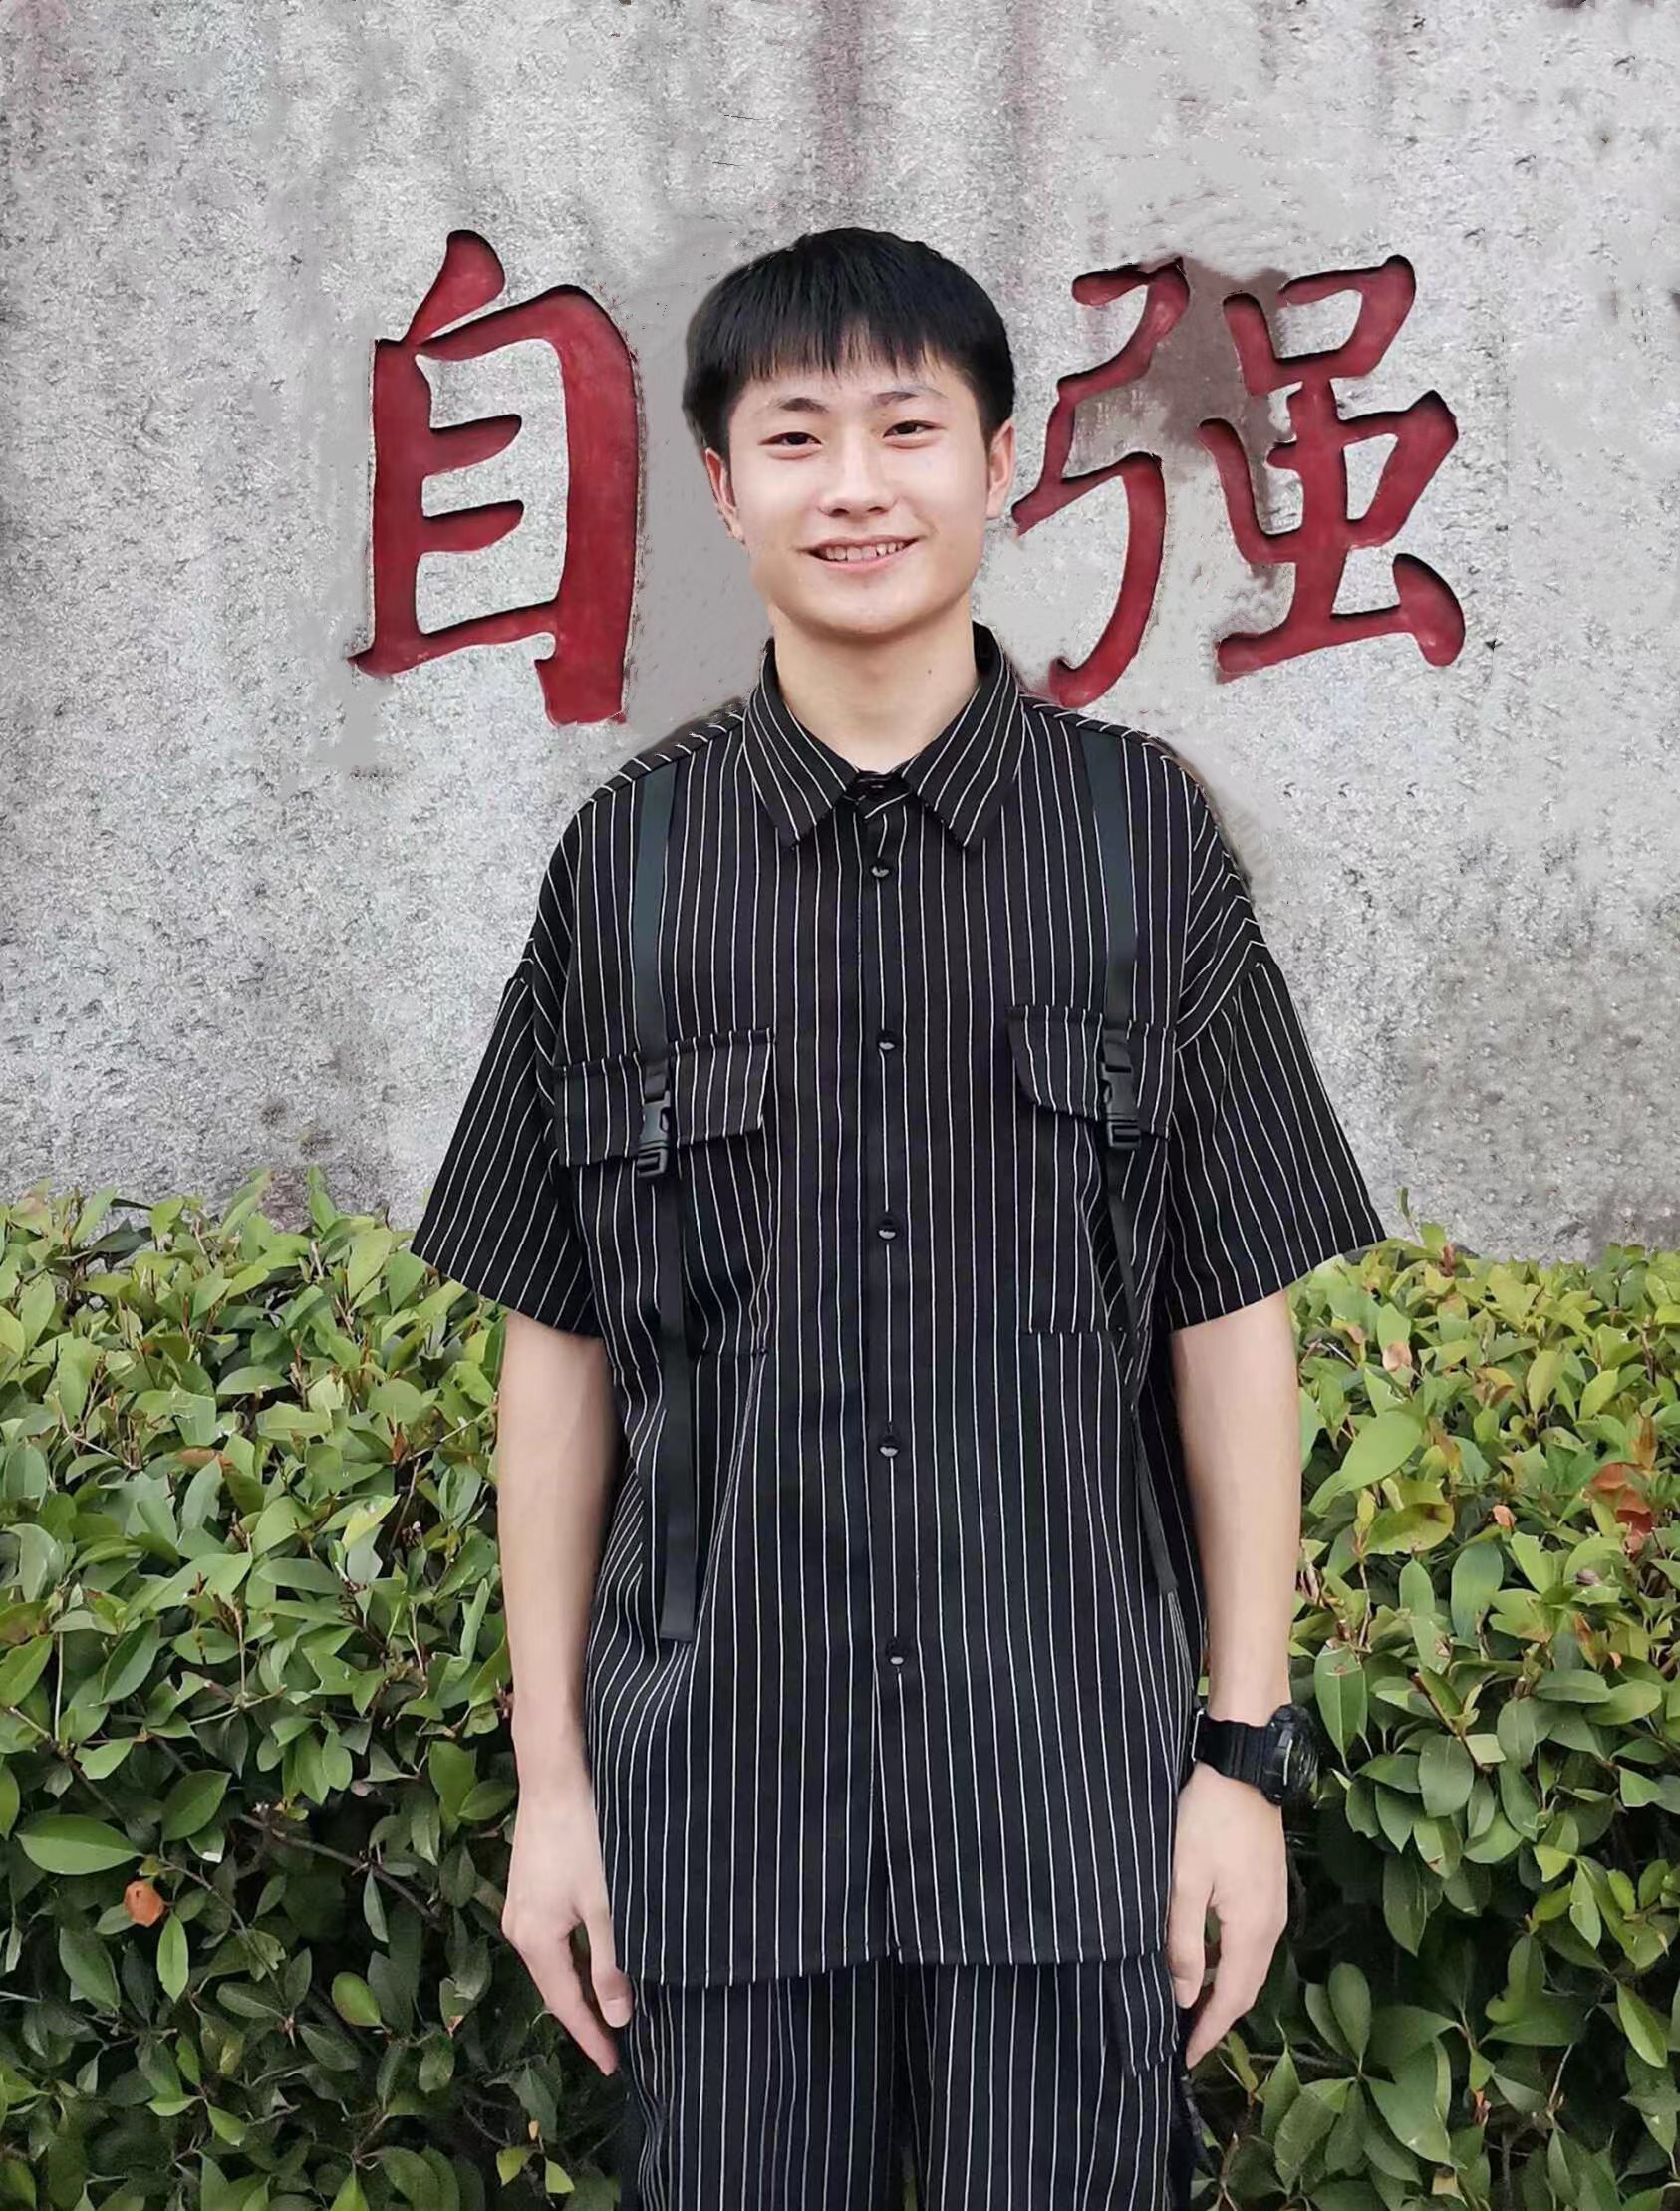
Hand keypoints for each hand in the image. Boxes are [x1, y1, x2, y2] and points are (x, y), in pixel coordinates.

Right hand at [500, 1769, 634, 2074]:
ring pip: (552, 1959)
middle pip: (554, 1984)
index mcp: (534, 1940)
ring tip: (606, 2007)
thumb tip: (617, 2017)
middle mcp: (518, 1927)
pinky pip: (551, 1935)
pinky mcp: (528, 1882)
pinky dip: (573, 1954)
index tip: (613, 2067)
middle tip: (613, 2045)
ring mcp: (519, 1903)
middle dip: (582, 2014)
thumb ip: (611, 1961)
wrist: (555, 1774)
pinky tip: (593, 1953)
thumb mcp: (605, 1903)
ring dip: (578, 1982)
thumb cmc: (583, 1836)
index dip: (590, 2036)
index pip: (565, 2003)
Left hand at [1167, 1760, 1287, 2066]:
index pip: (1232, 1998)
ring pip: (1249, 1963)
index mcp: (1252, 1930)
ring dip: (1223, 1988)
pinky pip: (1251, 1940)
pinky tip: (1206, 1955)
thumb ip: (1184, 1940)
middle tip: (1186, 2039)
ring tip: (1191, 2005)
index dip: (1210, 2031)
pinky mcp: (1268, 1887)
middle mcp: (1272, 1925)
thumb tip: (1185, 1996)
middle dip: (1217, 2016)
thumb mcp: (1184, 1880)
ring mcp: (1274, 1905)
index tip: (1186, 2057)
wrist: (1244, 1766)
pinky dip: (1230, 1960)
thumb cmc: (1207, 1819)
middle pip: (1245, 1986)